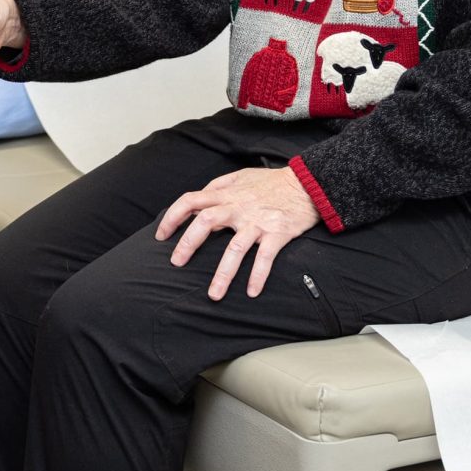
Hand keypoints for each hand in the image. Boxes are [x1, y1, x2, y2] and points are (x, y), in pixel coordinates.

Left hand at [157, 165, 321, 300]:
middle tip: (177, 264)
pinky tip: (252, 292)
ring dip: (223, 273)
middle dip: (188, 244)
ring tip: (214, 295)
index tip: (161, 235)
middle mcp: (239, 207)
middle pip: (206, 222)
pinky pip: (265, 257)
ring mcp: (257, 221)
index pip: (190, 200)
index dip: (172, 217)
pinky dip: (258, 275)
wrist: (308, 183)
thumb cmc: (273, 182)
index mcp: (227, 194)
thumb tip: (201, 195)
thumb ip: (220, 184)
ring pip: (235, 248)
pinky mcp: (277, 233)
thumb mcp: (243, 176)